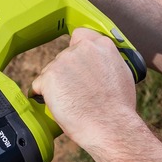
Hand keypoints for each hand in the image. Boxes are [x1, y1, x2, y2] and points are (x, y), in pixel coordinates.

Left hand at [31, 28, 138, 149]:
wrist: (110, 125)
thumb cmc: (118, 107)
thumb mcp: (122, 73)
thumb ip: (106, 61)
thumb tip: (99, 63)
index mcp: (102, 45)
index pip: (81, 35)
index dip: (77, 50)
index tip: (77, 62)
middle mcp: (81, 48)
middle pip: (65, 57)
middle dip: (67, 72)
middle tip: (78, 92)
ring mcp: (64, 61)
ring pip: (51, 71)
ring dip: (56, 84)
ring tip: (72, 102)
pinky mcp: (49, 77)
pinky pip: (39, 85)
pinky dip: (44, 95)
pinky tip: (58, 105)